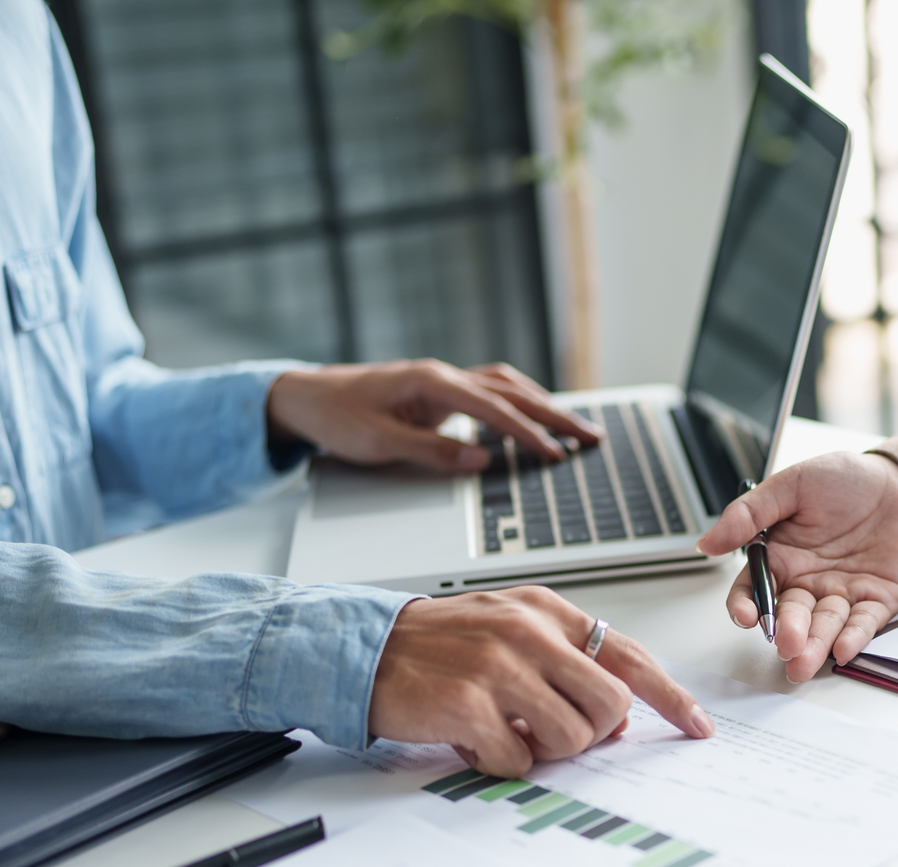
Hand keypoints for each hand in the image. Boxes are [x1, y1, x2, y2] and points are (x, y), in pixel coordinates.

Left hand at [267, 360, 599, 472]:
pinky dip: (521, 403)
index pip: (493, 409)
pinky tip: (536, 416)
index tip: (556, 453)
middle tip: (591, 437)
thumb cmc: (336, 417)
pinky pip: (492, 392)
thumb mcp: (377, 443)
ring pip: (507, 387)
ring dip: (544, 405)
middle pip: (512, 392)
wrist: (305, 397)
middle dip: (555, 415)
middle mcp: (443, 376)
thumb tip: (481, 460)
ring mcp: (443, 381)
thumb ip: (431, 451)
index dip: (528, 433)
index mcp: (430, 382)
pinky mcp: (441, 391)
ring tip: (575, 428)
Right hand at [368, 587, 713, 776]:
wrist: (363, 648)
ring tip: (507, 731)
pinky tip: (472, 740)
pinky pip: (518, 760)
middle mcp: (528, 632)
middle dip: (592, 734)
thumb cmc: (440, 646)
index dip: (671, 697)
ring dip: (544, 750)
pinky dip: (500, 762)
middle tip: (552, 732)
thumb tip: (619, 715)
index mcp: (547, 611)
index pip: (630, 656)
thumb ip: (566, 660)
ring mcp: (498, 667)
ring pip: (572, 737)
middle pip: (611, 705)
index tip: (697, 726)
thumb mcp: (511, 630)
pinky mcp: (468, 704)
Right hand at [696, 452, 897, 681]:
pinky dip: (854, 637)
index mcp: (782, 557)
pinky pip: (864, 623)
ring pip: (824, 625)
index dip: (747, 606)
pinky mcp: (878, 600)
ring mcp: (843, 593)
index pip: (754, 591)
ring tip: (804, 662)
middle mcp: (809, 581)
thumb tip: (707, 542)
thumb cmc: (846, 479)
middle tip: (786, 644)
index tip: (746, 616)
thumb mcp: (791, 485)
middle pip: (791, 615)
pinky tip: (843, 649)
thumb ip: (748, 514)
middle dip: (788, 632)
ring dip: (814, 645)